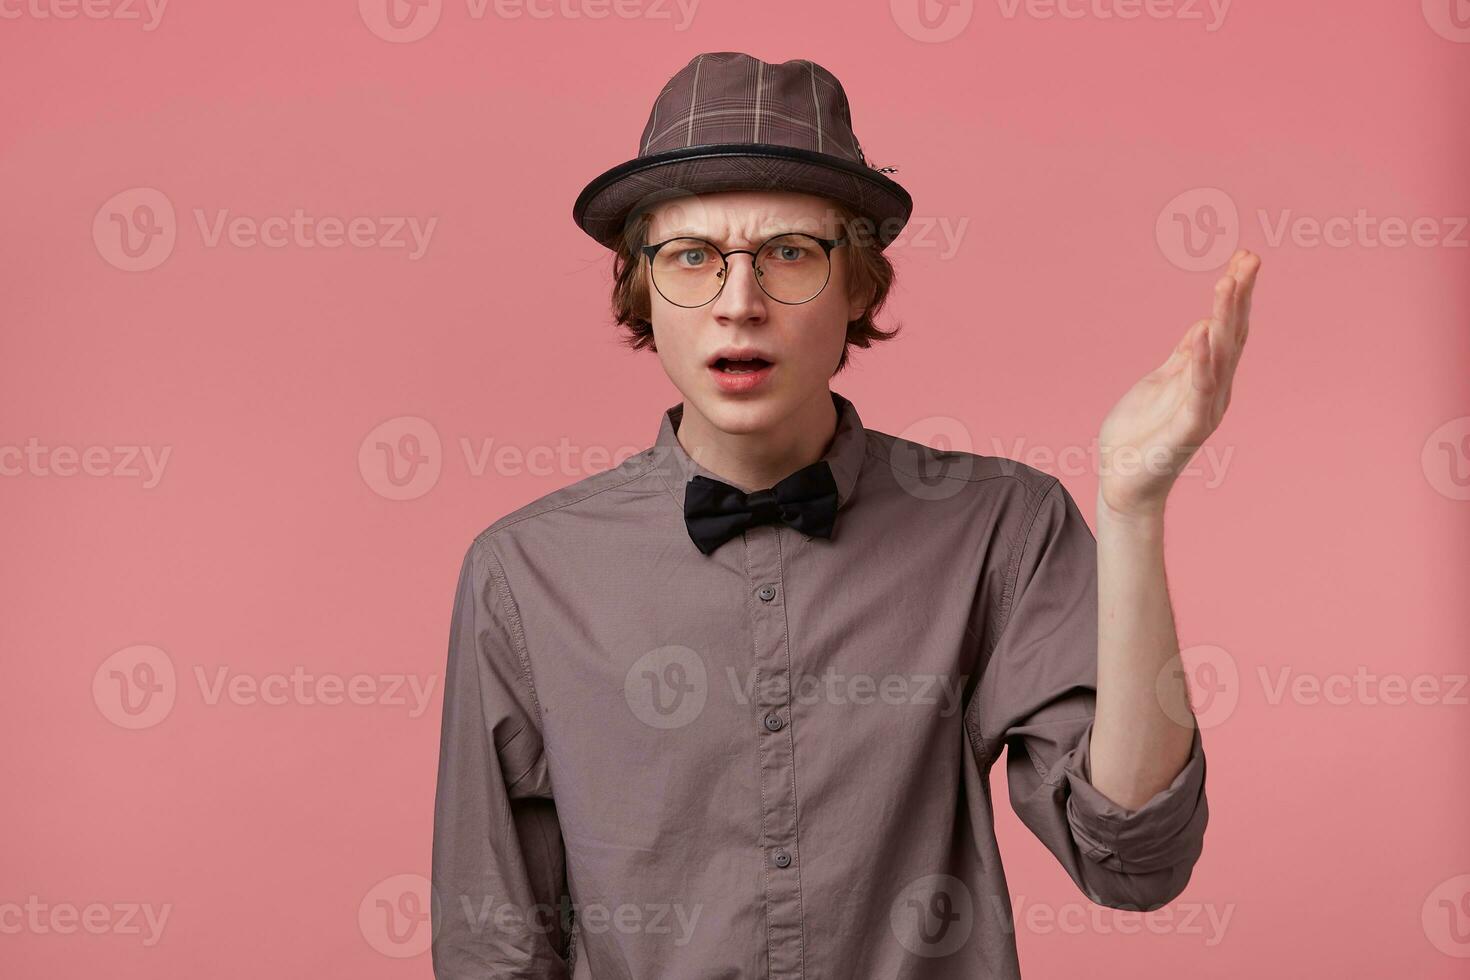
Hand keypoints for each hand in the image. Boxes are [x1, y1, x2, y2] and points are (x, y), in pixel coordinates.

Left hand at [1097, 248, 1260, 519]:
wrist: (1122, 480)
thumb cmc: (1141, 434)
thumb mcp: (1161, 382)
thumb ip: (1184, 356)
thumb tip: (1204, 323)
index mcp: (1207, 377)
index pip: (1227, 328)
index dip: (1236, 294)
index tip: (1245, 257)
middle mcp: (1214, 390)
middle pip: (1232, 335)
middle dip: (1240, 296)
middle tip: (1250, 257)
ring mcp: (1204, 409)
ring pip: (1221, 356)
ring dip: (1225, 318)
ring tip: (1228, 282)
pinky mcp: (1188, 429)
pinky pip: (1198, 389)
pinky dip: (1201, 360)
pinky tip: (1204, 330)